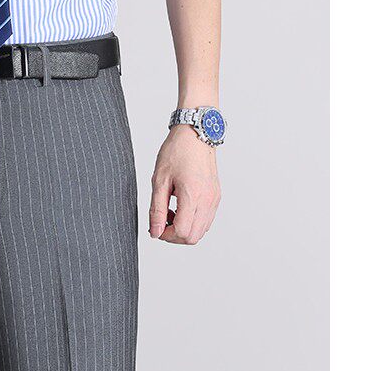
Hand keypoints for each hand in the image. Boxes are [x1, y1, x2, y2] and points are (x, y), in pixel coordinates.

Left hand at [149, 125, 220, 244]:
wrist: (196, 133)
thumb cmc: (177, 151)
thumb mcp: (159, 181)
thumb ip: (156, 210)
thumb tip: (155, 232)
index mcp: (192, 195)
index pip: (182, 232)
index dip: (166, 235)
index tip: (156, 226)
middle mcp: (207, 200)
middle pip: (192, 238)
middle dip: (174, 236)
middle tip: (162, 222)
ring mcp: (214, 199)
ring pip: (201, 232)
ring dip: (184, 230)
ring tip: (171, 212)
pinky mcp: (216, 197)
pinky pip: (206, 221)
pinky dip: (193, 222)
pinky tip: (181, 208)